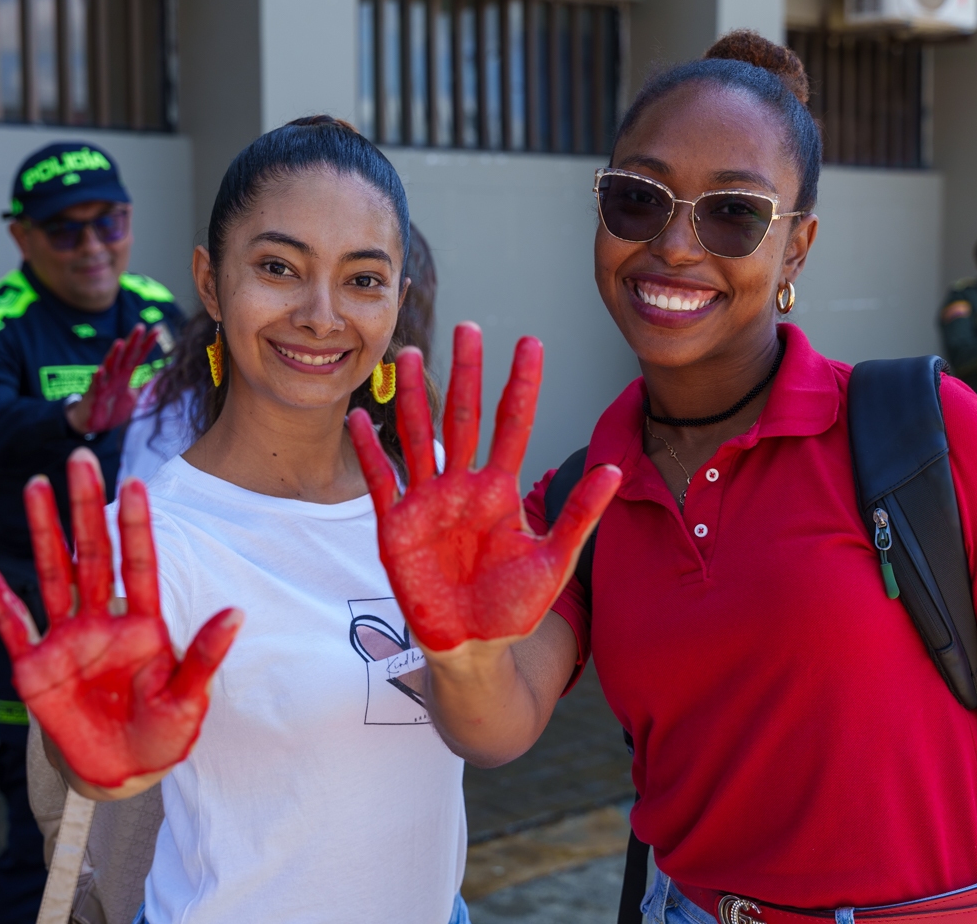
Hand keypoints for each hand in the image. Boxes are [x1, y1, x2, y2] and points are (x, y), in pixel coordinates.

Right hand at [0, 448, 241, 788]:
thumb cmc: (162, 733)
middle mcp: (102, 621)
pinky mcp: (34, 666)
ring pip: (52, 573)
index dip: (136, 525)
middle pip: (93, 554)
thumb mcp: (188, 699)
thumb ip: (204, 656)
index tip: (135, 482)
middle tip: (80, 459)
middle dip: (86, 507)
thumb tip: (237, 612)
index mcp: (143, 625)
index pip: (139, 564)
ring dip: (44, 531)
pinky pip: (11, 621)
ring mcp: (66, 639)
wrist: (122, 771)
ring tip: (37, 485)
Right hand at [66, 324, 159, 433]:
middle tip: (140, 326)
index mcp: (126, 375)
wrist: (93, 425)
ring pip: (110, 365)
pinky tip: (100, 369)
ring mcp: (104, 382)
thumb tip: (159, 376)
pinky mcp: (94, 394)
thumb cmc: (112, 408)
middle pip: (126, 355)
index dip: (147, 344)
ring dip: (115, 354)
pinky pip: (96, 384)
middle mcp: (116, 374)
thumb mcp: (133, 397)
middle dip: (132, 341)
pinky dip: (97, 377)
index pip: (138, 356)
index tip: (158, 330)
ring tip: (120, 343)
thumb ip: (144, 386)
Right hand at [347, 323, 620, 653]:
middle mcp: (464, 486)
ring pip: (419, 436)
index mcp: (501, 490)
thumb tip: (615, 470)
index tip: (530, 343)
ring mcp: (428, 502)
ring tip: (410, 355)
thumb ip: (578, 515)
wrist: (474, 650)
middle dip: (466, 372)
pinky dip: (371, 452)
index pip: (514, 424)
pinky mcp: (397, 527)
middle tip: (467, 327)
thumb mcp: (554, 561)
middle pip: (465, 417)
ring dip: (415, 397)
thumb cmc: (514, 608)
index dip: (521, 384)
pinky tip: (361, 420)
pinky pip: (382, 481)